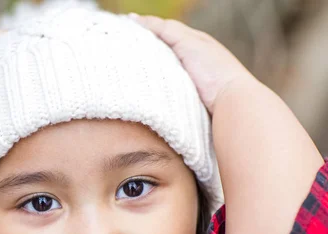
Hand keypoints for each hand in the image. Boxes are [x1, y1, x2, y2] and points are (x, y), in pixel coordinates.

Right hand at [129, 14, 256, 113]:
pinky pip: (161, 92)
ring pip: (158, 74)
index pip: (161, 32)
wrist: (230, 103)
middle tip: (116, 54)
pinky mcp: (182, 101)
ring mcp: (186, 82)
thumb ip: (163, 28)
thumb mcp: (186, 40)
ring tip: (122, 74)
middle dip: (139, 54)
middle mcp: (190, 61)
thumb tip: (131, 18)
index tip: (119, 33)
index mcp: (192, 43)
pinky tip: (138, 91)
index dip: (141, 31)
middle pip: (158, 54)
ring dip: (143, 74)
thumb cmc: (213, 69)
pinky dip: (150, 90)